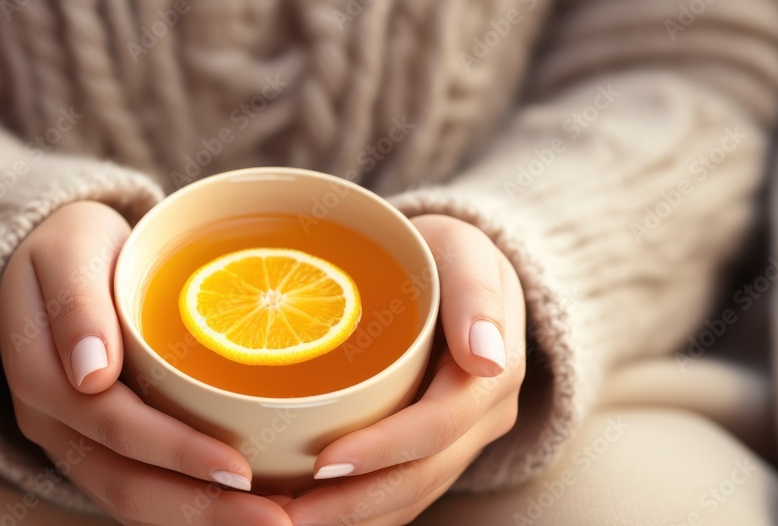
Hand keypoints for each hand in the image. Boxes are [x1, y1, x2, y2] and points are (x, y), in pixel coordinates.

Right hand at [0, 202, 290, 524]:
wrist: (53, 259)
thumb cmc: (70, 246)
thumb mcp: (67, 249)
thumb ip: (76, 302)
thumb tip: (90, 373)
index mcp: (42, 376)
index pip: (115, 426)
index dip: (176, 452)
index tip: (241, 469)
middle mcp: (53, 423)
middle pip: (127, 483)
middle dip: (202, 510)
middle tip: (277, 520)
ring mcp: (74, 440)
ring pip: (133, 499)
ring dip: (201, 520)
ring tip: (271, 523)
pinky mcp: (98, 445)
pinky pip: (140, 489)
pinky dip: (189, 506)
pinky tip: (242, 509)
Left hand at [282, 214, 526, 524]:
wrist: (458, 273)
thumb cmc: (447, 255)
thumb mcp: (466, 251)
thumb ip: (477, 293)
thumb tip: (486, 357)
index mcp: (492, 375)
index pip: (438, 427)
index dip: (383, 450)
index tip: (322, 462)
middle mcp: (482, 418)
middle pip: (421, 476)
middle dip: (354, 504)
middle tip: (286, 515)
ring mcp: (461, 439)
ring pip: (411, 497)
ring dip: (352, 519)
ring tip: (285, 524)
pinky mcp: (436, 449)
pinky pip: (403, 494)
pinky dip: (360, 512)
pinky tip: (310, 515)